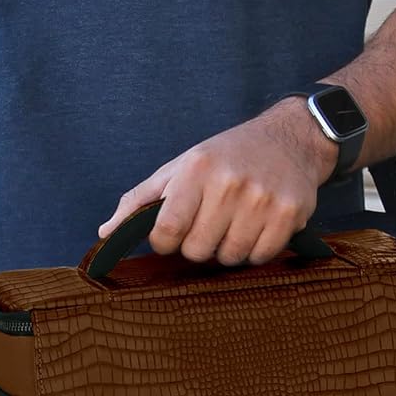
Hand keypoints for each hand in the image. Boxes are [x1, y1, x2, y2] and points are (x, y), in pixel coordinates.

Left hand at [98, 99, 338, 266]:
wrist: (290, 138)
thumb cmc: (226, 156)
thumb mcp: (179, 167)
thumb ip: (139, 201)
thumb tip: (105, 233)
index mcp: (196, 170)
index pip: (166, 231)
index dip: (165, 242)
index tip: (172, 235)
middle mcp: (229, 183)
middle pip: (197, 250)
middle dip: (197, 244)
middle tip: (209, 223)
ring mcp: (262, 199)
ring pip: (229, 257)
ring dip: (227, 249)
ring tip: (234, 223)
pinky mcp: (290, 214)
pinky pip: (260, 257)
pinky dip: (255, 251)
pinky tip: (257, 227)